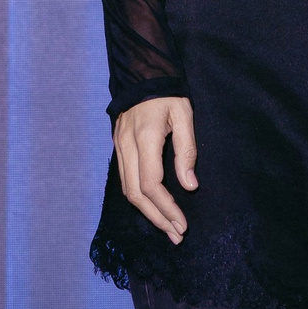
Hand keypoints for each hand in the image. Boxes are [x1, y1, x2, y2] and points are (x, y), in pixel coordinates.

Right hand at [112, 95, 197, 243]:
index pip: (152, 184)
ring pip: (127, 190)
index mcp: (145, 138)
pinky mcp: (117, 147)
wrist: (141, 73)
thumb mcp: (184, 116)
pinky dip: (138, 198)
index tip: (182, 224)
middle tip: (176, 235)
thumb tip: (189, 186)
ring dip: (147, 212)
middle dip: (157, 218)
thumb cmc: (168, 93)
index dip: (166, 208)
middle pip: (136, 194)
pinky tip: (152, 207)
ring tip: (167, 227)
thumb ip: (187, 150)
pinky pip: (125, 180)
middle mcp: (127, 146)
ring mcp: (118, 147)